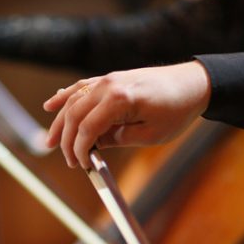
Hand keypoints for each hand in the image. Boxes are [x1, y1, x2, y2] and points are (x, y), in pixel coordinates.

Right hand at [43, 61, 210, 168]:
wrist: (193, 83)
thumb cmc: (177, 110)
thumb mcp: (151, 134)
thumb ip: (119, 139)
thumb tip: (96, 145)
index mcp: (119, 100)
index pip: (87, 128)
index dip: (80, 150)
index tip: (82, 165)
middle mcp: (108, 86)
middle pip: (74, 114)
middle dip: (67, 140)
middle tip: (69, 160)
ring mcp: (108, 79)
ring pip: (73, 100)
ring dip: (60, 121)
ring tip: (50, 140)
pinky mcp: (111, 78)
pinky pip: (81, 87)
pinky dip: (65, 96)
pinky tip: (51, 104)